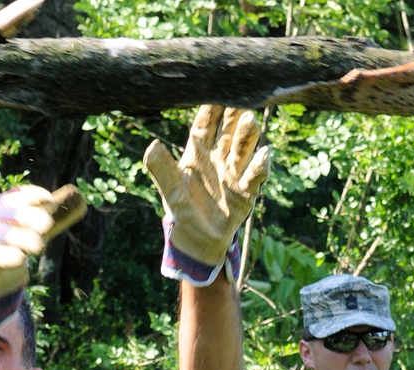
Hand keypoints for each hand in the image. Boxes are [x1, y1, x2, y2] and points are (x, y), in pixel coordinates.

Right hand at [0, 184, 86, 326]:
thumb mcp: (18, 237)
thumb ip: (38, 226)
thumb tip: (68, 206)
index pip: (14, 197)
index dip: (31, 196)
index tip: (51, 202)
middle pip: (5, 213)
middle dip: (28, 217)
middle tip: (48, 227)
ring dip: (18, 238)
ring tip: (39, 247)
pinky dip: (1, 256)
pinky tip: (19, 259)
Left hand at [144, 105, 269, 285]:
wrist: (198, 239)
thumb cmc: (183, 210)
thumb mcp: (170, 189)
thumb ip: (161, 169)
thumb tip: (151, 146)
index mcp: (198, 152)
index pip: (205, 124)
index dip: (210, 107)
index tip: (215, 85)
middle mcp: (219, 157)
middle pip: (228, 130)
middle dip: (234, 115)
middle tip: (240, 94)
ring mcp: (234, 172)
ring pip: (243, 148)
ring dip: (247, 135)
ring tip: (249, 120)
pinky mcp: (246, 190)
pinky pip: (254, 175)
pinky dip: (258, 166)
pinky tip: (263, 156)